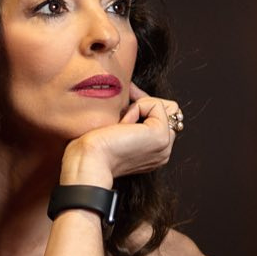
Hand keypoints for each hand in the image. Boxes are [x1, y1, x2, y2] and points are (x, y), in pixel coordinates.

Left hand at [61, 83, 182, 184]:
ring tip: (120, 124)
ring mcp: (164, 145)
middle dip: (145, 101)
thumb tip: (131, 93)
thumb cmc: (91, 149)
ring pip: (165, 106)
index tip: (125, 99)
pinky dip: (136, 108)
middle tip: (124, 104)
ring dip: (139, 107)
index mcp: (153, 153)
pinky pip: (155, 105)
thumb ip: (128, 119)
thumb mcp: (113, 131)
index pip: (160, 119)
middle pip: (168, 111)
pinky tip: (122, 125)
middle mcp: (162, 151)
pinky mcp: (160, 135)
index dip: (143, 105)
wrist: (88, 161)